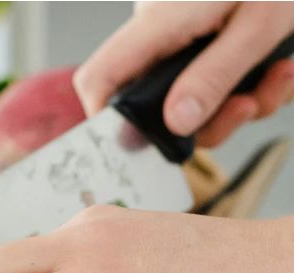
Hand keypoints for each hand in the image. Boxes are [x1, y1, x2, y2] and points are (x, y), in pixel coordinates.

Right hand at [74, 0, 293, 146]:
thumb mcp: (259, 24)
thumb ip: (215, 76)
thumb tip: (177, 124)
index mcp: (158, 23)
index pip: (99, 79)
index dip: (106, 120)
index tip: (140, 145)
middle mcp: (158, 32)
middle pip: (155, 103)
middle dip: (211, 120)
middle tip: (251, 105)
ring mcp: (178, 35)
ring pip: (189, 98)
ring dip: (240, 102)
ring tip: (278, 76)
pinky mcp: (199, 36)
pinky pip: (210, 79)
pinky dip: (247, 83)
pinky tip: (275, 66)